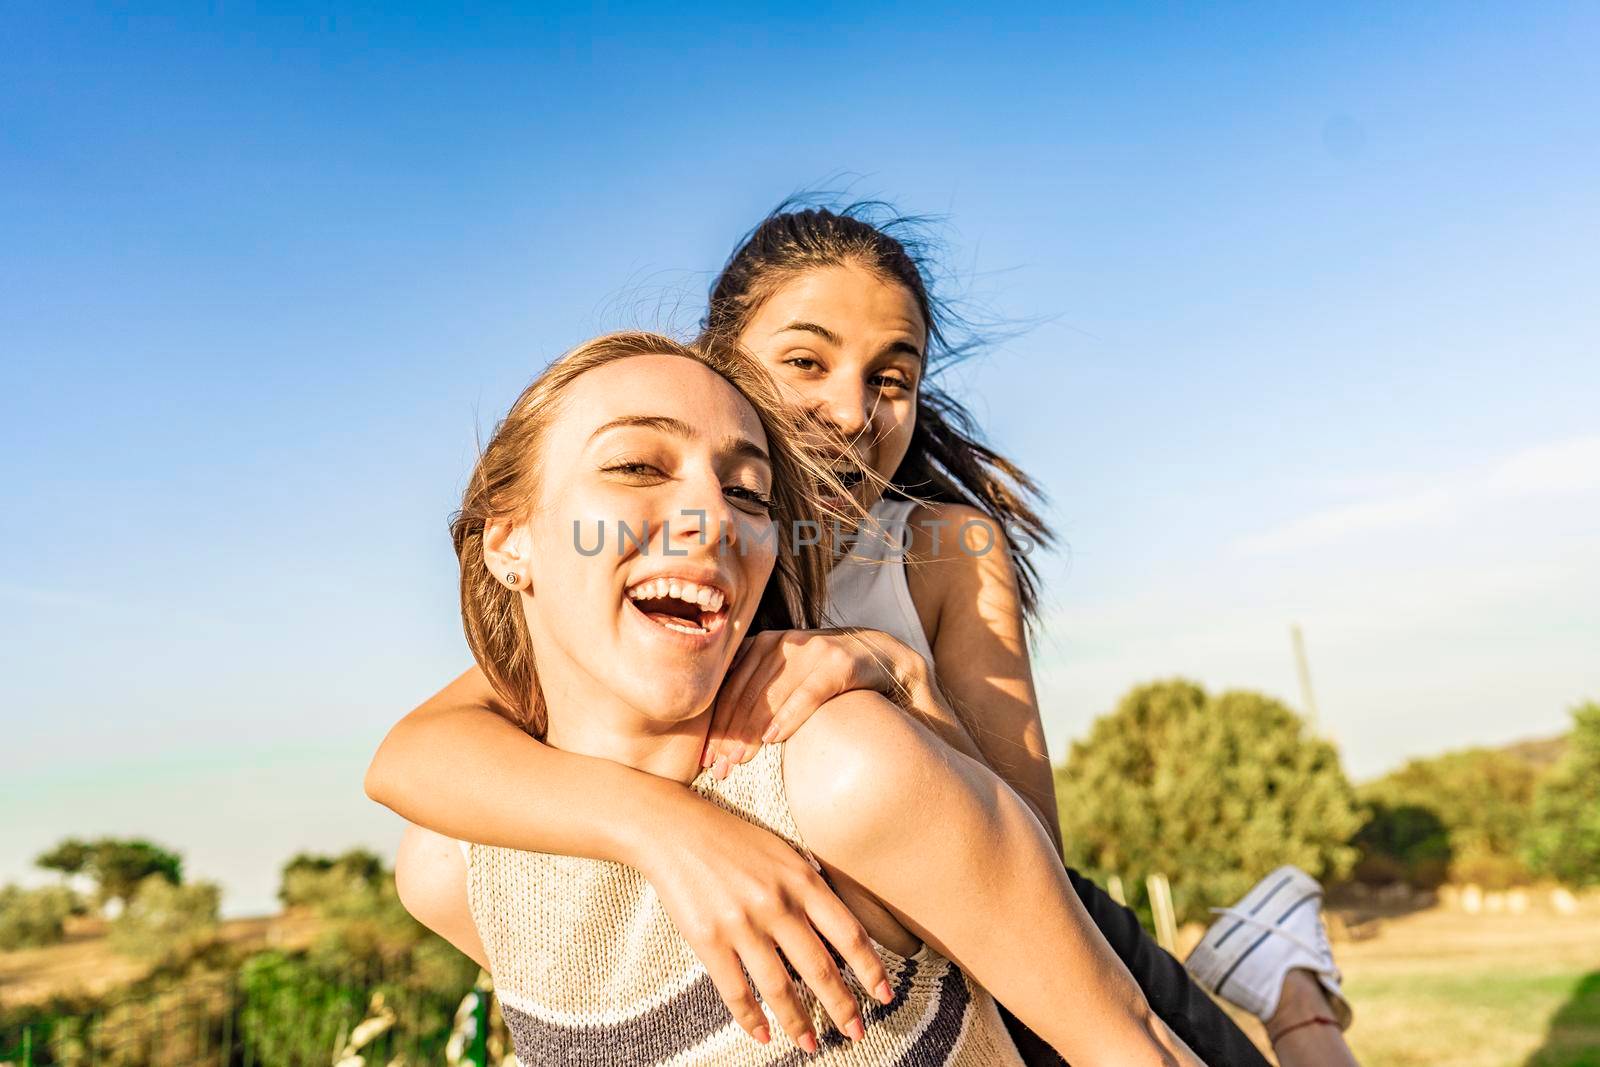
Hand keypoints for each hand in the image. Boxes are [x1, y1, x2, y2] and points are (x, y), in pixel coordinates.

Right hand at [633, 790, 894, 1048]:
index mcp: (801, 880)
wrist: (675, 829)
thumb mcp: (783, 852)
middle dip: (842, 1007)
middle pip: (819, 968)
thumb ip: (809, 887)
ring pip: (779, 987)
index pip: (848, 934)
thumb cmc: (733, 839)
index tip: (884, 995)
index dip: (870, 969)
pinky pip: (735, 990)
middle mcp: (776, 904)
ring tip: (811, 1044)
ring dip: (798, 1022)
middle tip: (856, 1033)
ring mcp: (741, 924)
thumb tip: (837, 928)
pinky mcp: (708, 940)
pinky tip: (763, 1035)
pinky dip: (751, 1018)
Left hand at [704, 628, 926, 775]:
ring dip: (751, 731)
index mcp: (766, 644)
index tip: (705, 758)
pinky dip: (789, 716)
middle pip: (747, 693)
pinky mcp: (839, 663)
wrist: (886, 661)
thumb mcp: (791, 679)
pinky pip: (809, 693)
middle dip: (729, 734)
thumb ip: (759, 691)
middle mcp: (786, 642)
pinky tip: (773, 740)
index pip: (731, 688)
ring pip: (772, 694)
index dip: (716, 723)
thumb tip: (718, 732)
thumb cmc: (830, 678)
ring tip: (738, 761)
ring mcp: (813, 650)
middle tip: (718, 768)